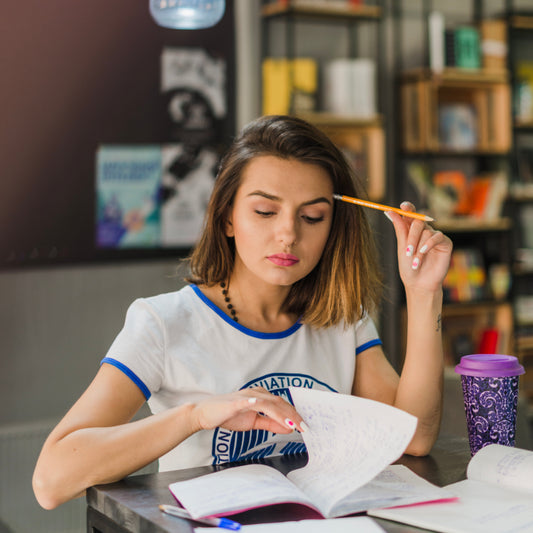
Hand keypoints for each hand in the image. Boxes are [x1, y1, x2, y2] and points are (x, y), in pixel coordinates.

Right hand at [190, 387, 304, 434]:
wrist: (206, 414)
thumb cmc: (229, 415)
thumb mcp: (253, 422)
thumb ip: (271, 424)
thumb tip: (289, 428)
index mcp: (261, 397)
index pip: (282, 404)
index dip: (294, 414)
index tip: (305, 425)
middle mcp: (255, 393)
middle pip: (278, 403)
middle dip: (293, 415)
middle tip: (304, 427)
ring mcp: (245, 397)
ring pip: (267, 403)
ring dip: (281, 413)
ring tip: (292, 423)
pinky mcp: (234, 402)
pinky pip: (246, 402)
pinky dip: (254, 403)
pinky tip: (260, 405)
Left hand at [386, 202, 452, 292]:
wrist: (420, 284)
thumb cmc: (408, 268)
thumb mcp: (402, 248)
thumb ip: (399, 229)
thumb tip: (390, 211)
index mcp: (410, 231)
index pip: (410, 214)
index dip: (408, 208)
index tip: (403, 206)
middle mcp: (423, 231)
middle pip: (417, 222)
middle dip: (411, 236)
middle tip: (408, 252)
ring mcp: (434, 236)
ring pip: (426, 231)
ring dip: (418, 247)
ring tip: (416, 262)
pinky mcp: (445, 243)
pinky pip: (437, 237)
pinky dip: (429, 244)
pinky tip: (423, 253)